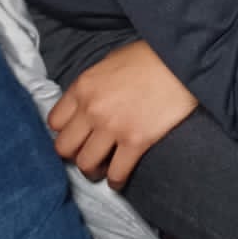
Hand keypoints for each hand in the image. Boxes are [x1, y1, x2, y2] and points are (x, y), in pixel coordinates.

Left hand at [48, 40, 197, 188]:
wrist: (182, 61)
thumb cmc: (150, 57)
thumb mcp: (110, 61)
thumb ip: (93, 85)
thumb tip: (88, 103)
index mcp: (83, 87)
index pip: (54, 122)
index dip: (64, 131)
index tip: (76, 135)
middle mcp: (92, 109)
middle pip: (64, 148)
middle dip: (73, 154)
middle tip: (87, 154)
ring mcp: (113, 127)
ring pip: (86, 164)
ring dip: (92, 170)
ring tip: (102, 169)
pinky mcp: (136, 141)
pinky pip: (116, 172)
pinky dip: (115, 181)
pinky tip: (118, 181)